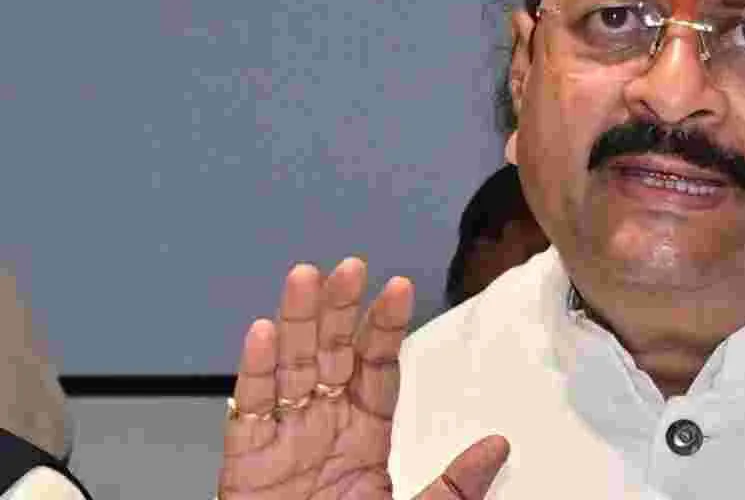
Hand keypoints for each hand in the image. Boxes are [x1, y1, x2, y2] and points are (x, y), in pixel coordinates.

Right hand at [217, 258, 508, 498]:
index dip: (384, 328)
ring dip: (294, 321)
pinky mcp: (245, 463)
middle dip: (337, 309)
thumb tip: (499, 446)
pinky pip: (248, 412)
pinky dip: (253, 371)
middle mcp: (321, 427)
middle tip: (348, 266)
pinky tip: (262, 332)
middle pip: (328, 355)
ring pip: (287, 368)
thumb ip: (453, 484)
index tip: (399, 287)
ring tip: (305, 277)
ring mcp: (282, 441)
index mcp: (363, 436)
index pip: (376, 368)